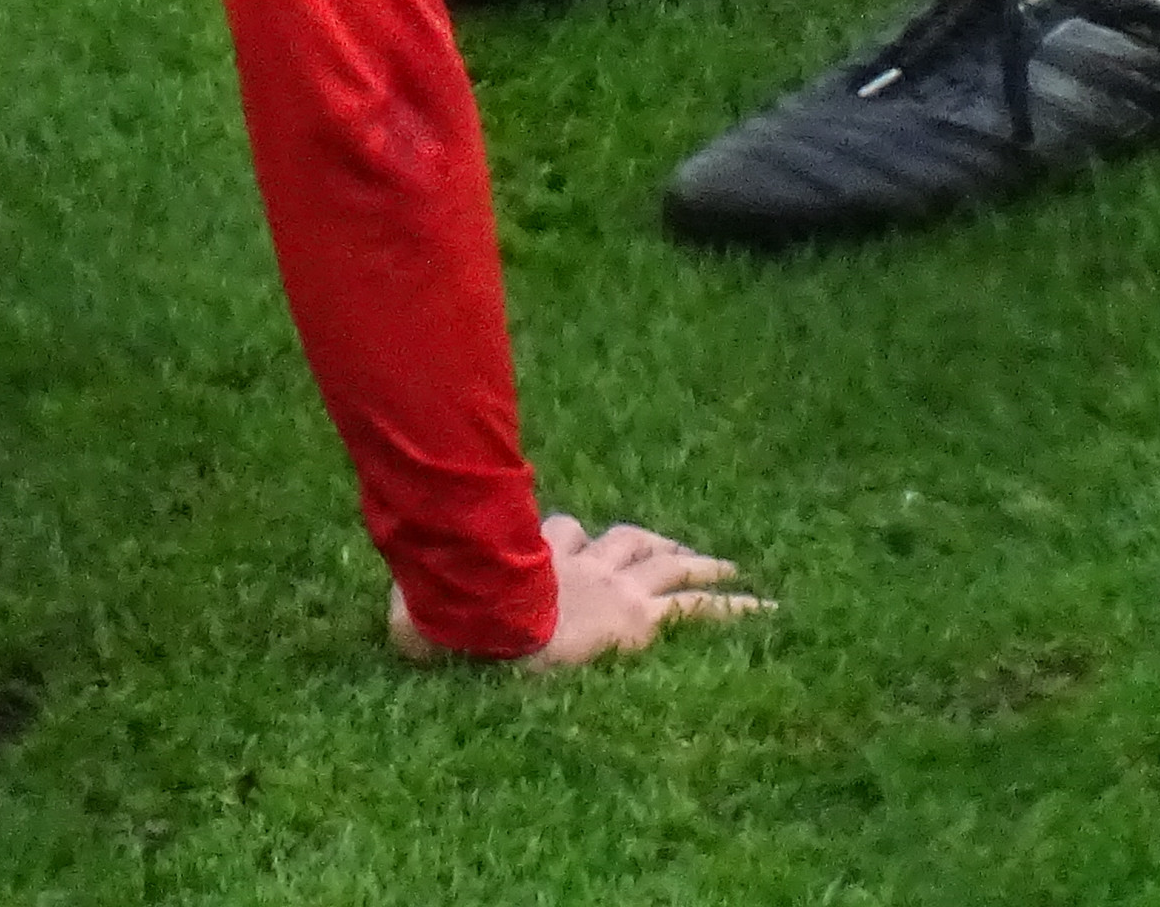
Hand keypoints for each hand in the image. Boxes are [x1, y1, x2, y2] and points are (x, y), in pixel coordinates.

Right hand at [391, 511, 765, 668]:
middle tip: (675, 548)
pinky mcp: (638, 618)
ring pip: (667, 561)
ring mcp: (612, 586)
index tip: (576, 544)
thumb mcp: (423, 613)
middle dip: (649, 542)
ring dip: (697, 560)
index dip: (569, 539)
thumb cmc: (448, 620)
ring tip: (726, 567)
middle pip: (622, 538)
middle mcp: (579, 562)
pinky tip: (769, 610)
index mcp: (532, 558)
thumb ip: (416, 612)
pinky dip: (736, 607)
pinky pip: (698, 609)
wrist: (484, 623)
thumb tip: (390, 620)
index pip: (558, 535)